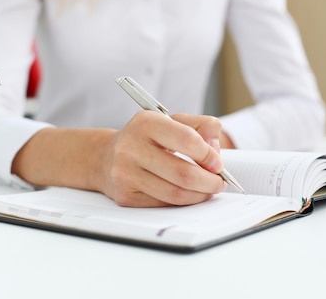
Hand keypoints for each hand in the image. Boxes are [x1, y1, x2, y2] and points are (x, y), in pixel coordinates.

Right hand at [99, 111, 226, 206]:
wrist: (106, 156)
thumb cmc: (146, 138)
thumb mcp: (172, 121)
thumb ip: (201, 126)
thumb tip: (215, 147)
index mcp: (146, 123)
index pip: (186, 139)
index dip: (208, 154)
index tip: (218, 163)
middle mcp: (131, 147)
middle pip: (183, 173)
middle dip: (209, 181)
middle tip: (219, 182)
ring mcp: (126, 173)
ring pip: (175, 193)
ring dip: (200, 195)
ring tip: (209, 189)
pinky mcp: (126, 196)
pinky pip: (163, 204)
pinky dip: (183, 201)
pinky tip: (190, 194)